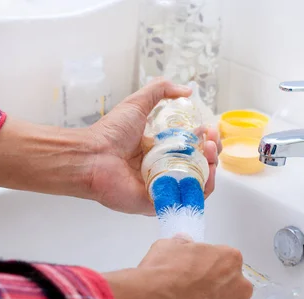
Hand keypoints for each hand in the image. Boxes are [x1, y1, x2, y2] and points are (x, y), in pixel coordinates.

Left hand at [0, 78, 219, 214]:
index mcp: (159, 151)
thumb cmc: (110, 133)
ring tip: (210, 153)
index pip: (191, 148)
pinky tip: (206, 175)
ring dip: (211, 170)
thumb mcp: (137, 103)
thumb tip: (187, 89)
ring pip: (197, 185)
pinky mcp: (159, 204)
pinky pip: (186, 201)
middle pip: (198, 167)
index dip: (204, 139)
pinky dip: (201, 190)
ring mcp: (162, 188)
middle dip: (211, 153)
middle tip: (211, 141)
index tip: (208, 129)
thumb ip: (160, 90)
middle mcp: (163, 170)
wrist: (92, 156)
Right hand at [104, 236, 251, 298]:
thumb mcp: (167, 247)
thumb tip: (185, 244)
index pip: (225, 266)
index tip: (193, 282)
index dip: (207, 275)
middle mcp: (241, 286)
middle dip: (216, 296)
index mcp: (230, 260)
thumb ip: (183, 245)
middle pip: (232, 291)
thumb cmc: (159, 276)